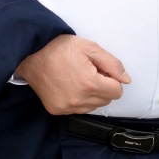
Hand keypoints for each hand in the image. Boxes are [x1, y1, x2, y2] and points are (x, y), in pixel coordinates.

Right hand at [15, 34, 131, 115]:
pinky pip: (78, 109)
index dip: (111, 78)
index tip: (100, 70)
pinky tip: (69, 85)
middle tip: (88, 71)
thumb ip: (112, 64)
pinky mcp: (57, 110)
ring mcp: (66, 107)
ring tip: (77, 78)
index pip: (117, 91)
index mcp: (89, 83)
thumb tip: (126, 80)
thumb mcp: (91, 48)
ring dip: (91, 94)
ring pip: (93, 106)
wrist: (32, 54)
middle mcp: (78, 100)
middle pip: (106, 100)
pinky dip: (78, 99)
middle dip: (102, 86)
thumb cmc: (59, 48)